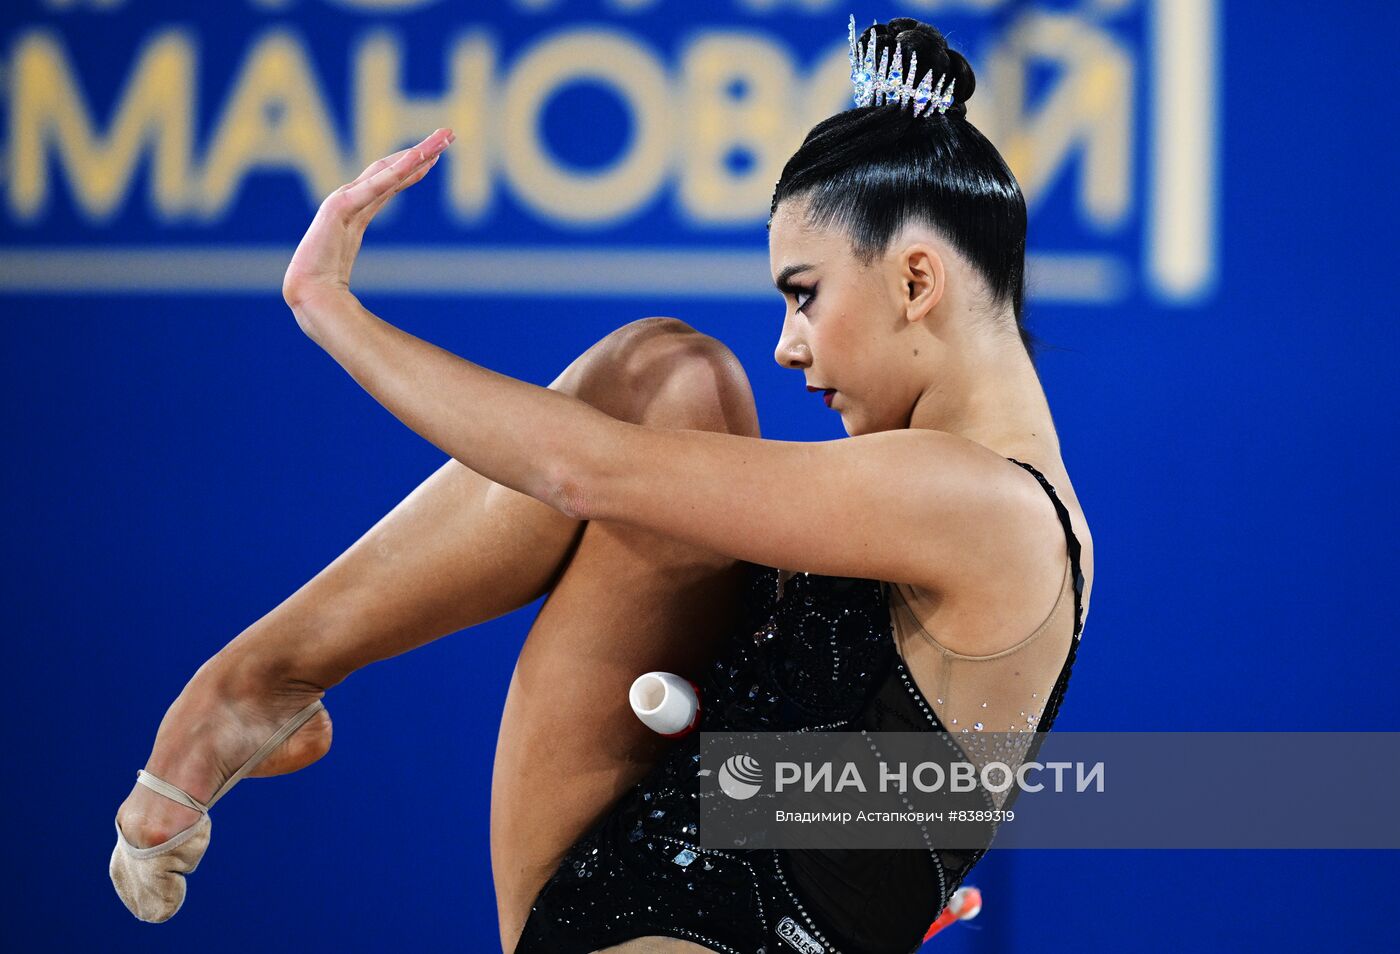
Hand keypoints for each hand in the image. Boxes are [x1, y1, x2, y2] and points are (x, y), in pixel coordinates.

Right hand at [282, 128, 453, 318]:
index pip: (390, 180)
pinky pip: (374, 186)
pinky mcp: (339, 208)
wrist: (311, 297)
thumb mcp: (355, 261)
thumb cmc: (329, 287)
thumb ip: (360, 252)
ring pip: (386, 169)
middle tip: (448, 134)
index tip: (438, 153)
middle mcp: (350, 199)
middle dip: (421, 150)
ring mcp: (343, 200)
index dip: (414, 165)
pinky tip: (416, 158)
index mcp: (355, 210)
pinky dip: (395, 171)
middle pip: (391, 167)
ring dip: (416, 153)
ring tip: (441, 141)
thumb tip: (383, 273)